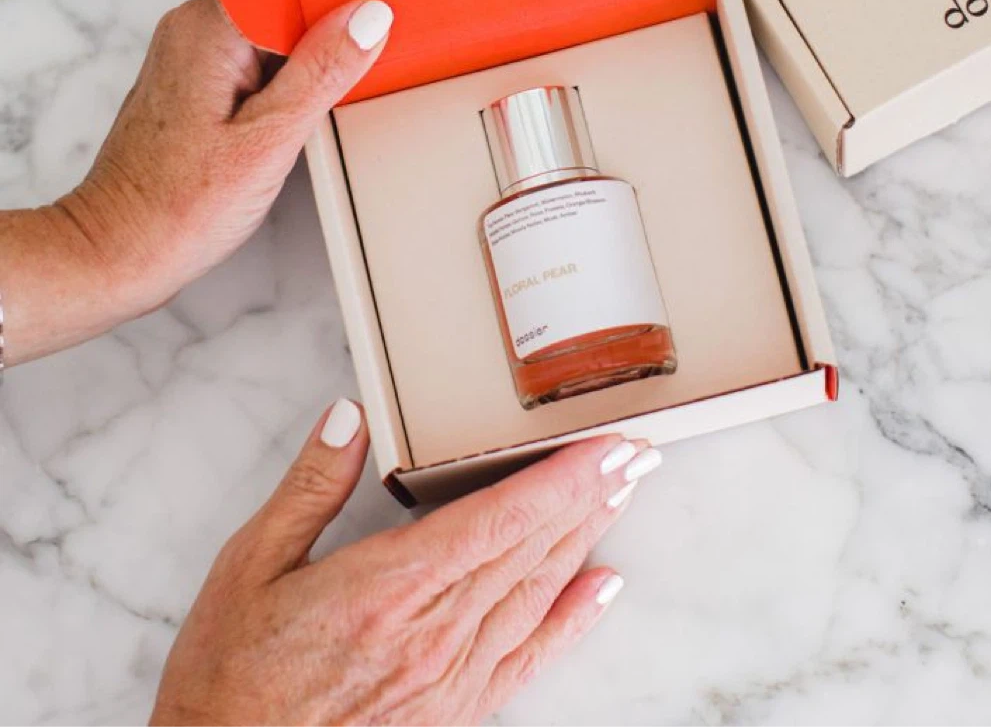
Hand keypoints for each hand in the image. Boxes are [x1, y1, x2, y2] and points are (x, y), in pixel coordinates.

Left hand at [1, 0, 392, 363]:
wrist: (118, 252)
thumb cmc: (178, 208)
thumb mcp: (270, 140)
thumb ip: (323, 71)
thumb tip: (367, 17)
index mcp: (208, 27)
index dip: (334, 2)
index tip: (367, 31)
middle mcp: (193, 28)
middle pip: (284, 6)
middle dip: (321, 39)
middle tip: (337, 86)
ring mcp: (191, 55)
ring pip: (273, 37)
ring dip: (302, 67)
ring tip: (300, 114)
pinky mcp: (195, 82)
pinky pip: (254, 62)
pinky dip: (280, 85)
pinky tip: (283, 122)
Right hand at [151, 401, 656, 725]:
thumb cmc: (229, 675)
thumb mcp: (249, 564)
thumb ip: (309, 486)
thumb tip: (350, 415)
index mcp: (385, 587)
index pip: (498, 520)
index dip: (562, 481)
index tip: (607, 446)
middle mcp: (430, 634)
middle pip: (531, 551)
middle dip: (592, 497)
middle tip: (640, 454)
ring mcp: (446, 679)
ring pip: (536, 595)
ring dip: (587, 540)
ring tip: (626, 494)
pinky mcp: (449, 713)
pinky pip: (525, 660)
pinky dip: (571, 622)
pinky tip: (602, 590)